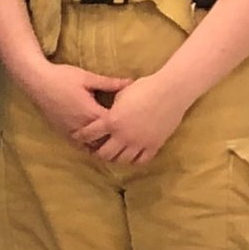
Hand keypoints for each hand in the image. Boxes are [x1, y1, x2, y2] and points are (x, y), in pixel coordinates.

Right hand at [16, 58, 134, 142]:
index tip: (138, 123)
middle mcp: (83, 126)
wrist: (36, 81)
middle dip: (118, 139)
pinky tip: (97, 144)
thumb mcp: (88, 78)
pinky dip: (90, 146)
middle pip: (106, 140)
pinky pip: (80, 145)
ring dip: (104, 146)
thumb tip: (131, 82)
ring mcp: (72, 131)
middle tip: (131, 139)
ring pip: (93, 147)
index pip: (116, 126)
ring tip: (116, 145)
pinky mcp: (63, 132)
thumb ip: (110, 83)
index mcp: (92, 113)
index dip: (128, 125)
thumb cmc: (62, 77)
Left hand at [74, 68, 191, 166]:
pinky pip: (141, 160)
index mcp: (111, 121)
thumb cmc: (143, 88)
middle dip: (97, 152)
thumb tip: (103, 116)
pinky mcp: (154, 145)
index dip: (81, 136)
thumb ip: (110, 110)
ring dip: (114, 158)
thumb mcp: (120, 96)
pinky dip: (133, 160)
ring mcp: (140, 142)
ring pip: (122, 160)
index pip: (89, 134)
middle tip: (95, 150)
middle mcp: (124, 135)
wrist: (170, 91)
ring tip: (112, 154)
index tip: (78, 137)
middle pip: (104, 153)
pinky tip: (130, 155)